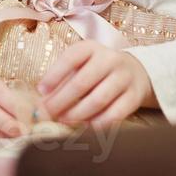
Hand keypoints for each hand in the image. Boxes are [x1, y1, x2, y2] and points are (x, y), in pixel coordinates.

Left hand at [37, 40, 153, 127]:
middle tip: (48, 114)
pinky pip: (116, 113)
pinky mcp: (134, 96)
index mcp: (91, 48)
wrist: (134, 72)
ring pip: (98, 99)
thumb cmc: (96, 71)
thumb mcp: (80, 67)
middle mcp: (110, 58)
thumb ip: (62, 81)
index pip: (70, 58)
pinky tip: (86, 127)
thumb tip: (42, 103)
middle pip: (82, 82)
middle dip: (61, 100)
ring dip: (77, 114)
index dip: (54, 75)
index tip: (40, 91)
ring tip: (64, 121)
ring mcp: (124, 77)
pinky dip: (98, 123)